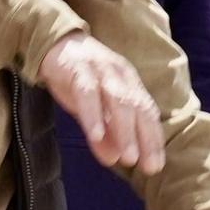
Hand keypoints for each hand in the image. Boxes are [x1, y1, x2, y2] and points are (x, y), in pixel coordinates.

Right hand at [38, 33, 163, 173]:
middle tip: (146, 166)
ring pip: (118, 100)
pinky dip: (93, 115)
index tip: (156, 166)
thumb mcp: (94, 108)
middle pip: (138, 107)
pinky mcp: (78, 68)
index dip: (153, 139)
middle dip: (145, 138)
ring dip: (125, 131)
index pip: (147, 112)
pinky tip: (96, 135)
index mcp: (129, 82)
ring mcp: (100, 69)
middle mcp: (120, 74)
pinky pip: (88, 93)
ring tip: (127, 158)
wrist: (53, 42)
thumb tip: (114, 160)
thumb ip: (104, 132)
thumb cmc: (79, 78)